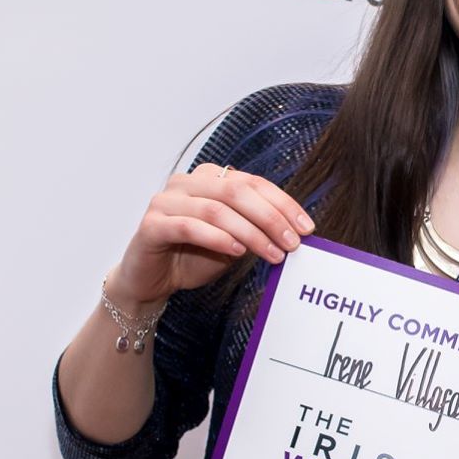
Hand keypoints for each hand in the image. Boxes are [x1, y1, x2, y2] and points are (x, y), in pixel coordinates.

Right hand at [109, 163, 313, 304]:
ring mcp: (165, 201)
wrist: (151, 281)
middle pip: (237, 191)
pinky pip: (189, 227)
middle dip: (271, 218)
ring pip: (217, 209)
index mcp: (208, 178)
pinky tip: (237, 252)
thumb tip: (297, 233)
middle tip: (293, 244)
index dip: (283, 203)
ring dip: (250, 233)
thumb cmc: (192, 257)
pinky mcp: (151, 224)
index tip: (306, 228)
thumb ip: (256, 229)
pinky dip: (217, 238)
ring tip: (272, 254)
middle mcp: (185, 182)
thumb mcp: (234, 242)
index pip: (253, 183)